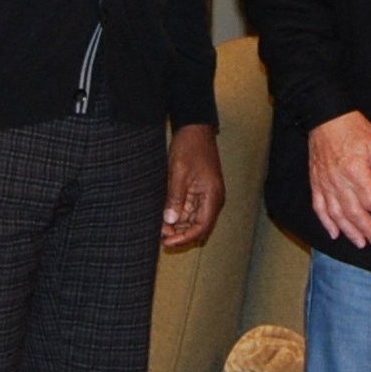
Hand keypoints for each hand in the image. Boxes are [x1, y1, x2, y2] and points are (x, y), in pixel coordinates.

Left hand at [163, 123, 223, 248]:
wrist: (195, 129)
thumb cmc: (190, 147)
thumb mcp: (179, 172)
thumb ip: (175, 198)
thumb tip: (169, 221)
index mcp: (212, 196)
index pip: (202, 227)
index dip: (185, 238)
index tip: (167, 242)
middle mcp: (212, 200)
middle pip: (198, 227)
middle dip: (180, 234)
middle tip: (159, 236)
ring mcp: (205, 197)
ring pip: (192, 221)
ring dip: (177, 227)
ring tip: (158, 228)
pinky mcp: (198, 192)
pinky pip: (188, 210)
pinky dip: (177, 216)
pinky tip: (163, 218)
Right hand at [307, 112, 370, 247]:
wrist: (326, 117)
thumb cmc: (352, 128)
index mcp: (356, 171)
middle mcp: (339, 181)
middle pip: (354, 212)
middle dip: (367, 229)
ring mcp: (325, 184)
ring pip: (337, 214)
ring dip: (349, 231)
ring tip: (359, 242)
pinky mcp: (316, 183)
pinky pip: (319, 207)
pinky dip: (326, 222)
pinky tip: (334, 232)